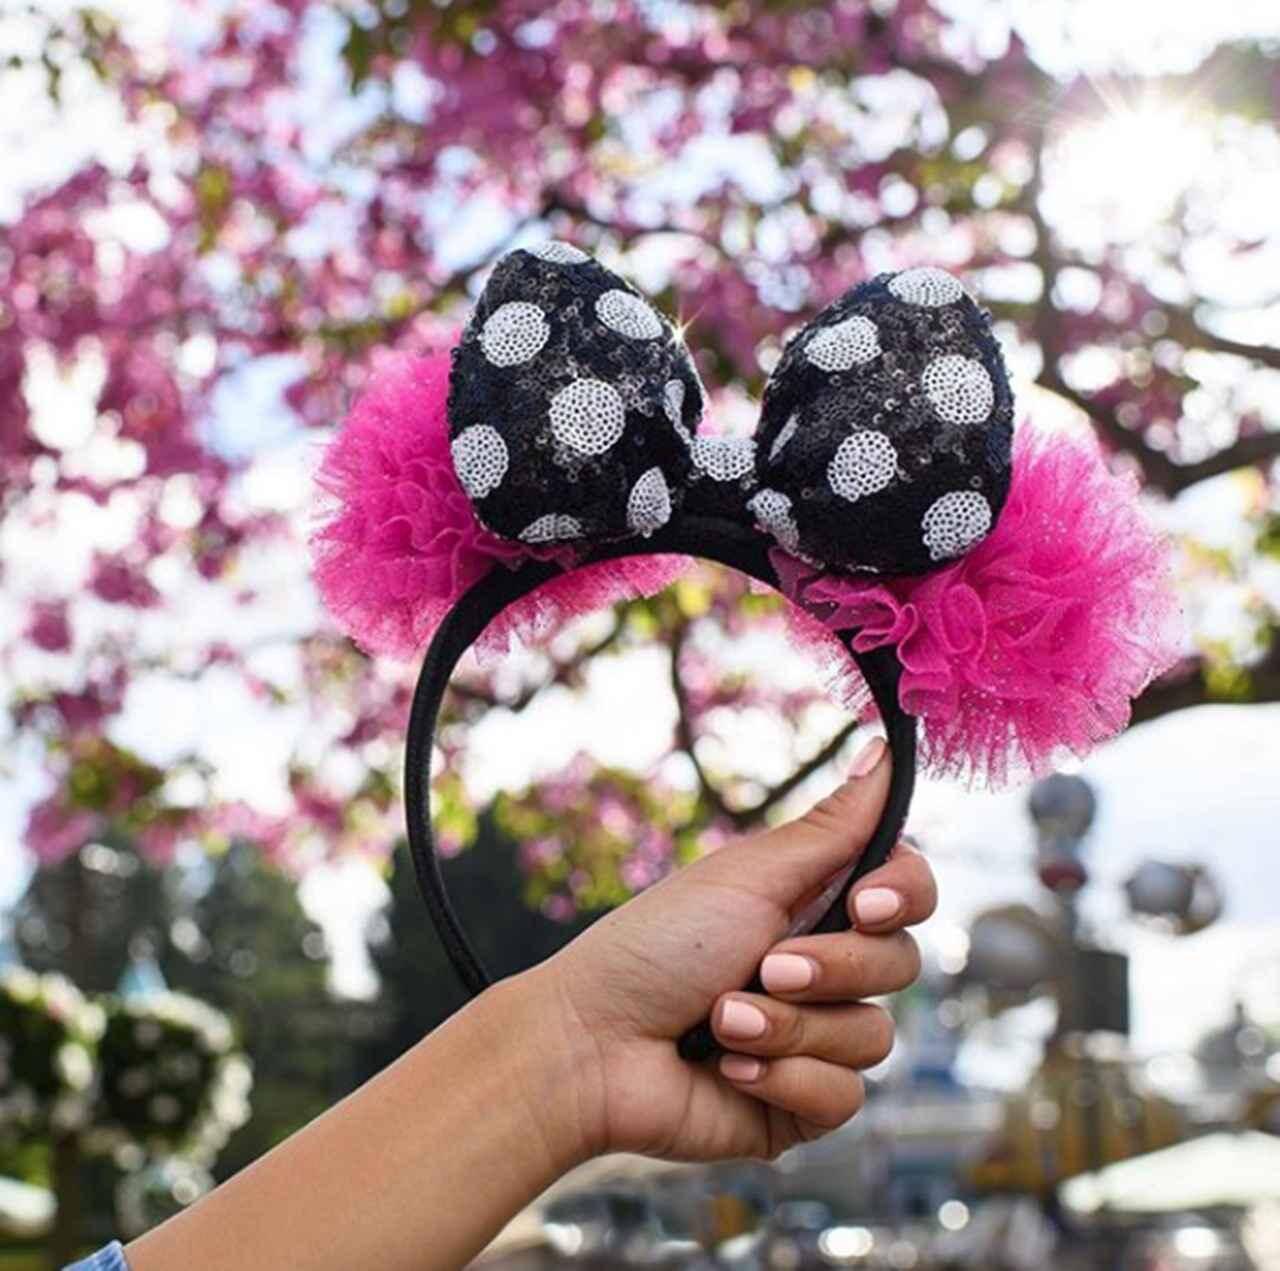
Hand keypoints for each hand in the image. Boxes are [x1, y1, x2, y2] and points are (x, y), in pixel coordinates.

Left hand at [516, 736, 936, 1165]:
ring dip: (790, 1028)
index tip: (865, 903)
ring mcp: (816, 1037)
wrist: (592, 1047)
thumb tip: (886, 749)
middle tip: (766, 966)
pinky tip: (729, 1070)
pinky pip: (846, 1096)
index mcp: (811, 903)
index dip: (904, 896)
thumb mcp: (747, 877)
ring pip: (874, 1036)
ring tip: (722, 1023)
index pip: (908, 890)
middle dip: (830, 968)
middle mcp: (823, 968)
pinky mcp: (802, 1103)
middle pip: (901, 962)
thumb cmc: (655, 947)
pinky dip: (784, 1079)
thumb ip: (832, 826)